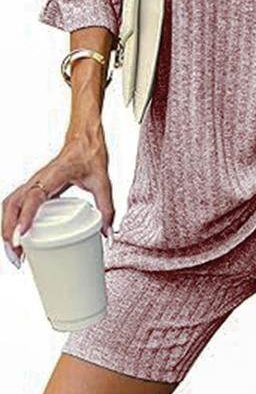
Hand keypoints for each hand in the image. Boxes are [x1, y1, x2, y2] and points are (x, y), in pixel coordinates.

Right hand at [2, 124, 114, 268]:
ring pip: (10, 205)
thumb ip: (106, 208)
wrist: (85, 138)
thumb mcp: (103, 182)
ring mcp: (34, 183)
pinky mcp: (35, 187)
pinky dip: (12, 221)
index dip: (26, 215)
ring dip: (7, 227)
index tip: (22, 234)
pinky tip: (19, 238)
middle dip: (9, 230)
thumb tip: (107, 234)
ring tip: (15, 252)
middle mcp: (39, 179)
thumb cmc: (90, 154)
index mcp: (54, 175)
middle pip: (13, 205)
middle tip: (16, 254)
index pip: (34, 196)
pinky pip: (16, 204)